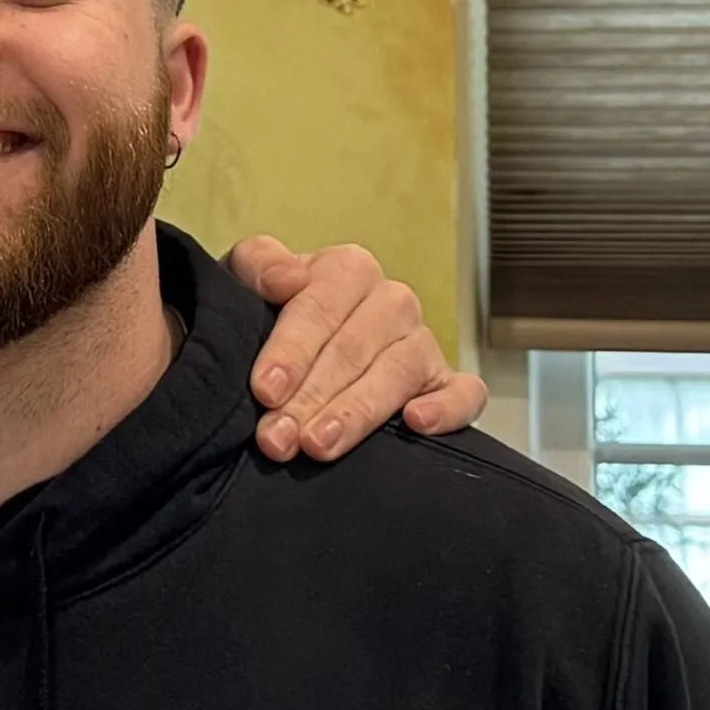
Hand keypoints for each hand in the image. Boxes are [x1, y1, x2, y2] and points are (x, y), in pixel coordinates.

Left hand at [225, 235, 486, 464]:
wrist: (288, 354)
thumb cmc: (265, 316)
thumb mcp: (245, 282)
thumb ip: (257, 265)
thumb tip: (288, 279)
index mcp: (346, 270)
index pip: (320, 307)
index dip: (291, 350)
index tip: (264, 390)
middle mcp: (390, 302)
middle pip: (353, 348)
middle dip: (311, 397)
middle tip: (277, 437)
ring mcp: (421, 343)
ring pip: (398, 372)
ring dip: (357, 412)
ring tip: (318, 444)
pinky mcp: (446, 383)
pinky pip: (464, 393)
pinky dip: (447, 408)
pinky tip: (416, 423)